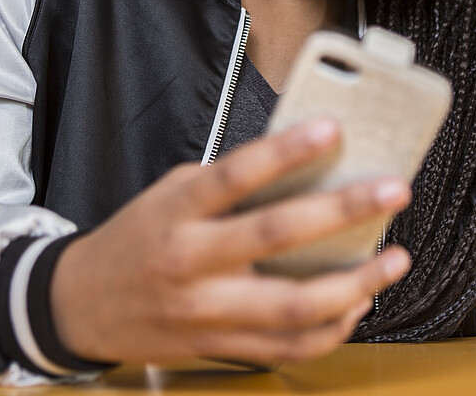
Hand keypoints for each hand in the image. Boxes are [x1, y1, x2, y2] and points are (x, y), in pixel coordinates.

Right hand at [50, 118, 411, 366]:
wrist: (82, 305)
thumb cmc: (138, 237)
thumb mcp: (171, 193)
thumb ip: (227, 184)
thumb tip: (303, 167)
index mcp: (178, 210)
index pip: (236, 174)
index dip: (286, 150)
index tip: (332, 129)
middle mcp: (192, 261)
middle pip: (275, 236)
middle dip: (343, 211)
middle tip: (392, 191)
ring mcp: (206, 311)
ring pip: (293, 306)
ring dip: (355, 284)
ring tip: (394, 260)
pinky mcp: (219, 347)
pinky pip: (287, 346)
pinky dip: (331, 329)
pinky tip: (359, 304)